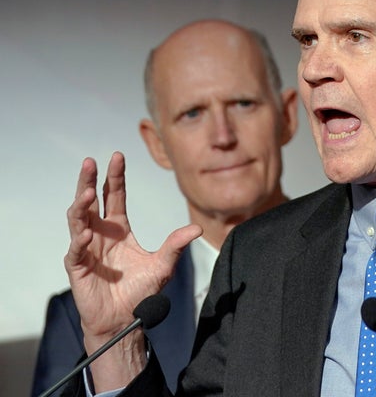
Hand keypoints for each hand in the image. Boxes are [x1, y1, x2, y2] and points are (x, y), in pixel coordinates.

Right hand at [64, 152, 201, 388]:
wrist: (125, 320)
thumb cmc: (140, 292)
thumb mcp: (163, 265)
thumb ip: (176, 245)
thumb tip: (197, 228)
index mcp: (119, 229)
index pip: (115, 196)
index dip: (115, 177)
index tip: (117, 156)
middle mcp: (101, 234)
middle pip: (91, 201)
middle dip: (90, 180)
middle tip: (90, 161)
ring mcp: (87, 248)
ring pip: (78, 219)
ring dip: (81, 205)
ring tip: (87, 191)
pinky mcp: (78, 267)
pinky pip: (76, 249)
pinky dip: (80, 239)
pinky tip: (86, 231)